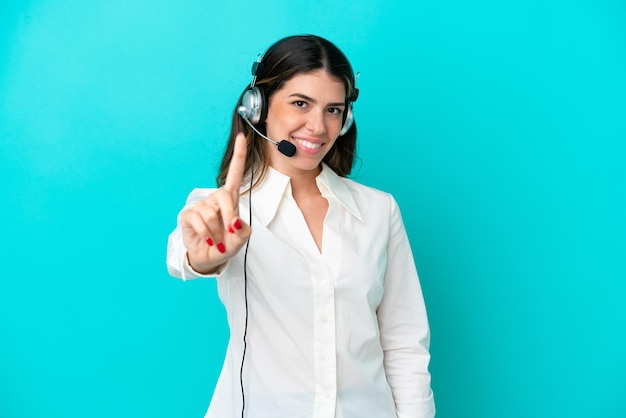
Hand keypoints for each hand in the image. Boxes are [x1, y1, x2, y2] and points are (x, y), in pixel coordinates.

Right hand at [180, 133, 251, 273]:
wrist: (209, 258)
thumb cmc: (226, 244)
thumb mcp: (240, 240)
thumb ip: (243, 231)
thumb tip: (235, 222)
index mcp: (230, 200)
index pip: (235, 174)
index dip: (239, 155)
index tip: (243, 137)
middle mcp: (215, 199)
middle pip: (224, 196)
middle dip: (229, 215)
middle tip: (229, 233)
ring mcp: (201, 206)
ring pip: (211, 214)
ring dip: (216, 232)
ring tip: (216, 239)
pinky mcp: (189, 215)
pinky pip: (199, 221)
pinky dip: (206, 234)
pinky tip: (208, 239)